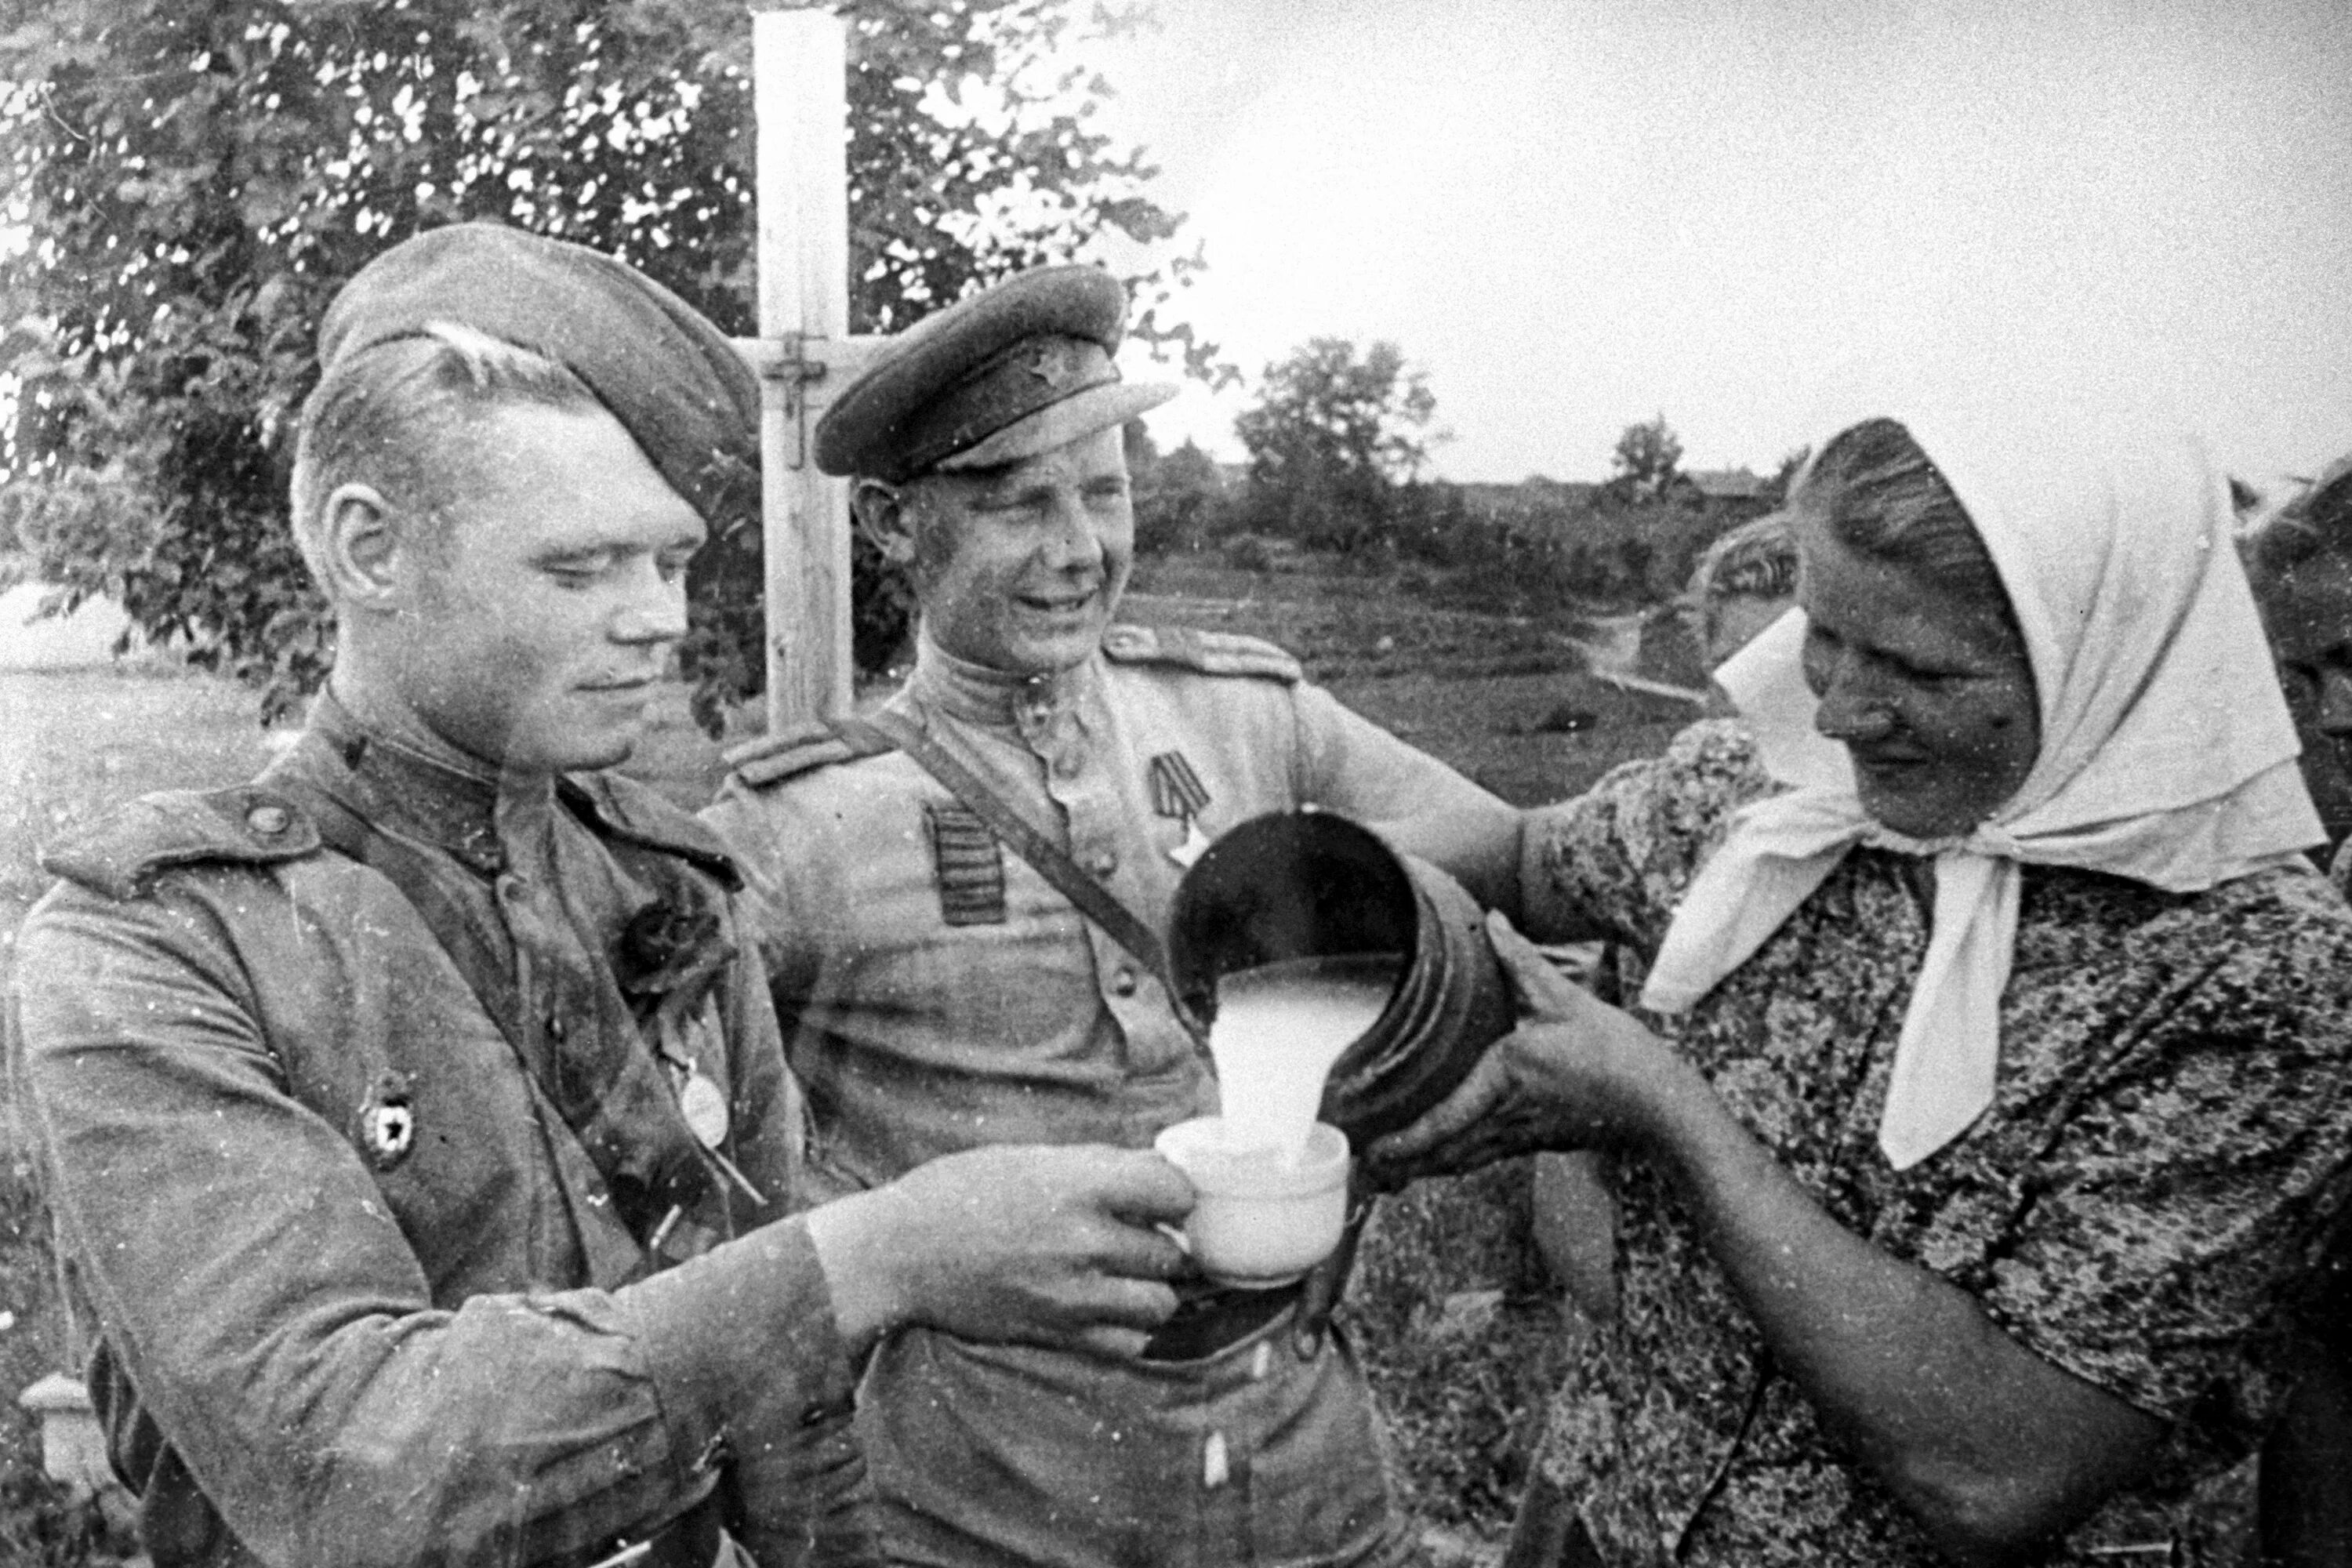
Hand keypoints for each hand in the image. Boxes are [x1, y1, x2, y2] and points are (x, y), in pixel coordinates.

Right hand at [812, 1143, 1193, 1359]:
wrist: (899, 1253)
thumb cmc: (958, 1192)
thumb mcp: (1030, 1159)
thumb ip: (1097, 1167)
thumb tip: (1157, 1169)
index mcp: (1078, 1187)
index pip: (1175, 1191)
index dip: (1176, 1192)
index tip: (1163, 1195)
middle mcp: (1084, 1243)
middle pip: (1173, 1253)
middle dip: (1165, 1242)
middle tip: (1143, 1234)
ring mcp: (1073, 1295)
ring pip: (1161, 1304)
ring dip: (1153, 1288)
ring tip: (1128, 1273)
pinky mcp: (1058, 1334)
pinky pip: (1130, 1343)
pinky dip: (1130, 1328)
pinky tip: (1109, 1306)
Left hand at [1364, 912, 1692, 1184]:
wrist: (1660, 1106)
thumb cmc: (1616, 1055)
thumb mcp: (1566, 1001)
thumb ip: (1522, 962)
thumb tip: (1493, 922)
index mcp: (1505, 1079)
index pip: (1444, 1119)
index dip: (1404, 1141)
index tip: (1371, 1151)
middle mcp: (1507, 1115)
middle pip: (1444, 1151)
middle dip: (1402, 1166)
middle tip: (1365, 1173)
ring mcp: (1522, 1135)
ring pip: (1463, 1160)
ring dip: (1425, 1169)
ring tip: (1389, 1177)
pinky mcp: (1537, 1141)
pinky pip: (1485, 1157)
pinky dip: (1456, 1162)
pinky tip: (1445, 1161)